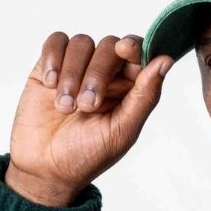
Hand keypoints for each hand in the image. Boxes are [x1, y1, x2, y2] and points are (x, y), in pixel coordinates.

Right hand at [5, 32, 173, 205]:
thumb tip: (166, 61)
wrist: (44, 167)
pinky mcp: (50, 65)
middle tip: (87, 106)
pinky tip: (50, 85)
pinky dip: (53, 59)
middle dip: (98, 73)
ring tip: (65, 108)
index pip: (138, 54)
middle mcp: (106, 74)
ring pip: (82, 43)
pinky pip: (56, 42)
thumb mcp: (122, 131)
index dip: (134, 46)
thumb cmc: (86, 155)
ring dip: (72, 74)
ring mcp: (78, 67)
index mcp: (129, 89)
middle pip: (109, 46)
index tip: (124, 50)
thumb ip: (145, 96)